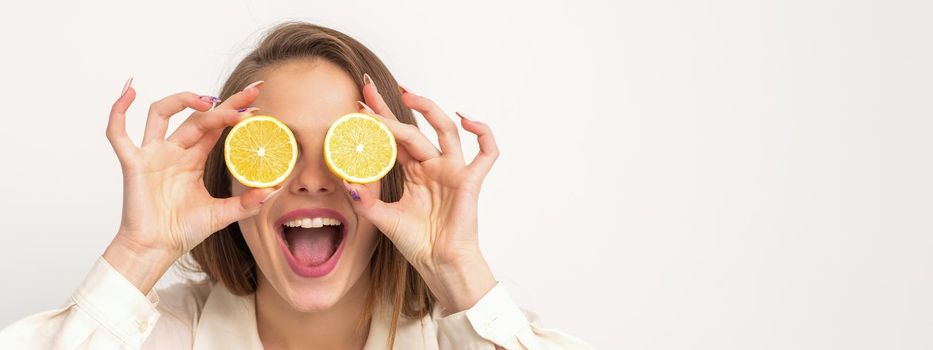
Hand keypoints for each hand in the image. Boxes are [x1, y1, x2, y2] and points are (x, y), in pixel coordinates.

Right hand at [102, 79, 272, 292]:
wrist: (157, 250)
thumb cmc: (182, 231)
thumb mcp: (222, 215)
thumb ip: (247, 203)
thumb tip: (273, 189)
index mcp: (193, 159)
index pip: (215, 127)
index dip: (234, 113)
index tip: (257, 104)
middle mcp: (173, 151)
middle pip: (197, 116)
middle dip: (224, 103)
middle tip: (252, 93)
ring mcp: (152, 154)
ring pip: (160, 112)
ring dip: (182, 100)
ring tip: (209, 100)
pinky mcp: (133, 164)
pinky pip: (118, 134)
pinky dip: (118, 111)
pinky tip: (128, 92)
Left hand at [344, 78, 499, 312]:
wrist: (439, 263)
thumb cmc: (418, 242)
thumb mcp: (383, 218)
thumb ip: (365, 201)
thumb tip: (345, 182)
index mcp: (413, 171)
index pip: (393, 137)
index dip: (378, 120)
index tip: (357, 104)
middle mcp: (433, 165)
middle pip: (413, 127)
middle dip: (391, 108)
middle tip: (368, 91)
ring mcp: (453, 170)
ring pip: (445, 130)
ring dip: (429, 109)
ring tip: (408, 95)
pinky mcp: (470, 180)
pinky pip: (486, 152)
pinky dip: (482, 132)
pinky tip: (466, 119)